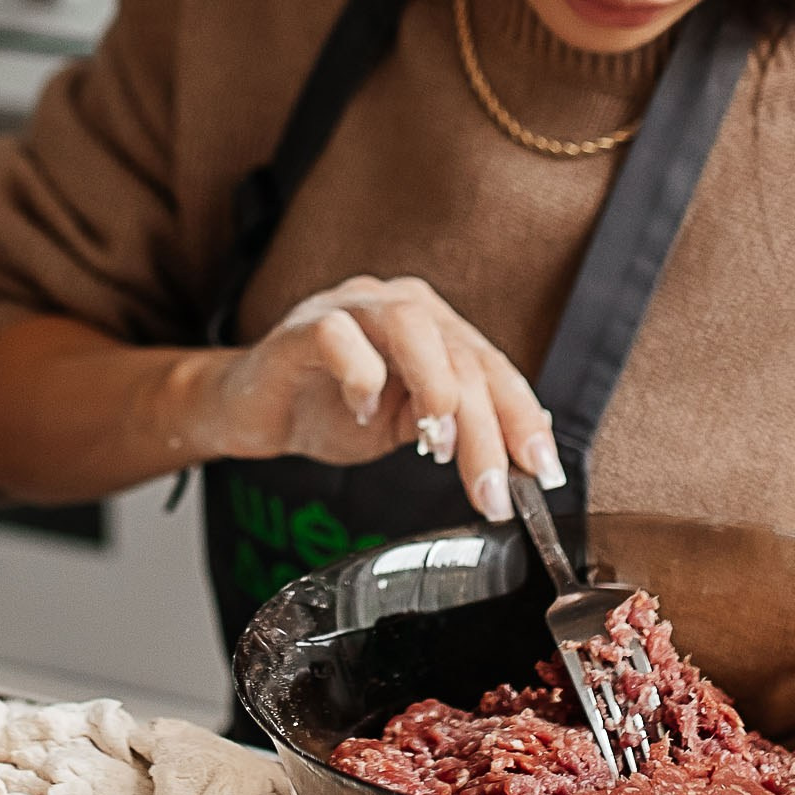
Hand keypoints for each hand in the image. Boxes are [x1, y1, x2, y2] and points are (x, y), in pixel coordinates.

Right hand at [196, 274, 561, 522]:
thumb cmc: (331, 412)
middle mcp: (397, 304)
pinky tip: (363, 415)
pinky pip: (338, 335)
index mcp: (433, 324)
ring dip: (435, 390)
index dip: (523, 417)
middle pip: (460, 355)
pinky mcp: (301, 327)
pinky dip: (361, 377)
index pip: (492, 366)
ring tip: (438, 448)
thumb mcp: (408, 426)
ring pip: (411, 327)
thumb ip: (459, 424)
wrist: (253, 410)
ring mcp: (349, 307)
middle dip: (486, 430)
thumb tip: (525, 447)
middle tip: (491, 491)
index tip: (542, 472)